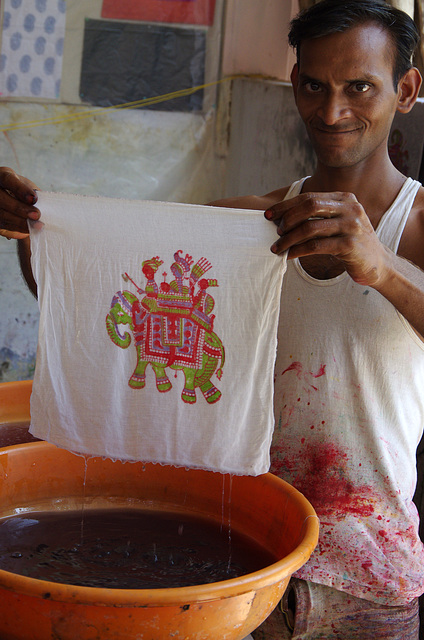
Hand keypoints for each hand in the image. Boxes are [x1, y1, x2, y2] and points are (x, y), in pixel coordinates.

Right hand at [0, 166, 39, 239]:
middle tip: (37, 215)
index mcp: (2, 176)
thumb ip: (33, 192)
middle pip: (2, 200)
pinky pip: (2, 227)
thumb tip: (45, 206)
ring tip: (36, 226)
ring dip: (20, 223)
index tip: (34, 199)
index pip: (8, 180)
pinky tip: (28, 231)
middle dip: (20, 209)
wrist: (10, 196)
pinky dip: (16, 230)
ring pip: (2, 215)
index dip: (20, 190)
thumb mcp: (26, 185)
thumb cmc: (21, 190)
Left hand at [265, 191, 389, 286]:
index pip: (309, 197)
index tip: (269, 215)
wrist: (377, 263)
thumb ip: (318, 216)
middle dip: (287, 219)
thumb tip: (282, 218)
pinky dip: (298, 250)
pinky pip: (316, 246)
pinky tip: (289, 255)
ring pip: (310, 228)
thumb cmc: (350, 243)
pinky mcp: (349, 245)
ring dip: (289, 238)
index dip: (286, 206)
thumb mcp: (338, 222)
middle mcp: (350, 208)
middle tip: (276, 232)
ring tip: (277, 247)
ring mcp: (351, 226)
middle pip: (309, 207)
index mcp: (344, 198)